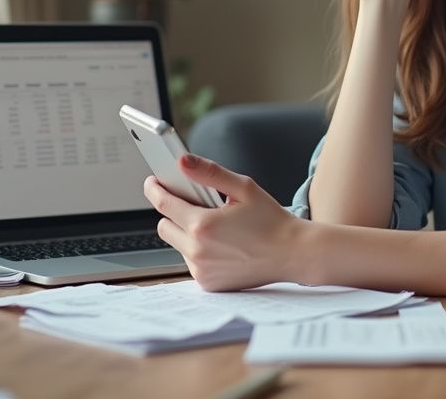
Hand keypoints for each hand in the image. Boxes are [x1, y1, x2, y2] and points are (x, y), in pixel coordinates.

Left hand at [143, 154, 306, 291]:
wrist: (292, 254)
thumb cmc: (271, 220)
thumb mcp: (244, 188)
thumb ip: (209, 173)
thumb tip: (182, 161)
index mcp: (202, 224)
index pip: (163, 203)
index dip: (155, 188)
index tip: (153, 181)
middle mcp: (197, 250)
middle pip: (164, 226)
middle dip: (174, 212)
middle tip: (195, 205)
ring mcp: (201, 270)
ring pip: (177, 244)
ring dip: (187, 233)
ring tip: (217, 228)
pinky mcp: (207, 283)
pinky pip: (191, 262)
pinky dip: (199, 252)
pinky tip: (223, 245)